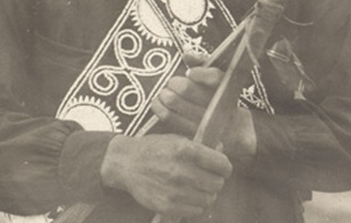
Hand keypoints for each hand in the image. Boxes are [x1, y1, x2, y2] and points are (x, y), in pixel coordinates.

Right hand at [100, 134, 231, 217]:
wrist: (125, 163)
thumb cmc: (153, 149)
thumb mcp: (176, 139)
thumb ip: (200, 146)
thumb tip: (221, 148)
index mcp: (185, 150)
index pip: (221, 164)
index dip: (225, 166)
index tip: (222, 168)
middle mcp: (180, 171)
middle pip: (217, 183)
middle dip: (216, 180)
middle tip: (209, 177)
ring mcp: (173, 191)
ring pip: (209, 199)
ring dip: (207, 194)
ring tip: (198, 187)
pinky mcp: (167, 206)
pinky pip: (196, 211)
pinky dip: (196, 205)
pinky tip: (188, 196)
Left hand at [150, 54, 256, 159]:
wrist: (230, 129)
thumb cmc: (218, 96)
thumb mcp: (216, 76)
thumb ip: (203, 62)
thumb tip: (186, 56)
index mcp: (226, 88)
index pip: (214, 78)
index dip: (199, 74)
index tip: (189, 72)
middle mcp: (216, 106)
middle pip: (186, 88)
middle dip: (174, 82)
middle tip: (172, 83)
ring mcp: (203, 121)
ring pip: (174, 101)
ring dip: (165, 94)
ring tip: (165, 92)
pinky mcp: (190, 132)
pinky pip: (168, 117)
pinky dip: (159, 106)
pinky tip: (158, 102)